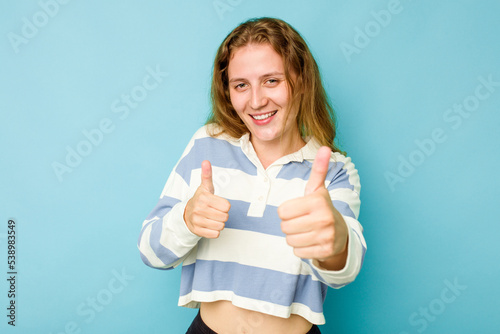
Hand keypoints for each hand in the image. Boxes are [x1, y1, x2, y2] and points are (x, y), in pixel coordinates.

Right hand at [184, 160, 230, 237]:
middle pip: (225, 217)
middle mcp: (199, 209)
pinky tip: (209, 225)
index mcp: (203, 198)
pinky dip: (214, 231)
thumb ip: (207, 175)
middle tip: (215, 211)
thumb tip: (206, 161)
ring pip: (221, 226)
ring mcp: (197, 221)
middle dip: (222, 215)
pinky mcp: (197, 231)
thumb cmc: (200, 200)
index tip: (218, 204)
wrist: (186, 215)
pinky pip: (215, 234)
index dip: (225, 206)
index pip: (227, 206)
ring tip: (212, 218)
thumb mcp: (204, 187)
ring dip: (219, 223)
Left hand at [278, 147, 347, 268]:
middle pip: (284, 227)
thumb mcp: (318, 189)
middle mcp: (324, 219)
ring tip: (306, 231)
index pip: (282, 211)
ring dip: (294, 237)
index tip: (299, 210)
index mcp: (318, 201)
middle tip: (303, 221)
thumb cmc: (322, 208)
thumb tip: (325, 147)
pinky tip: (311, 241)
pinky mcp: (325, 251)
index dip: (287, 211)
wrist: (341, 233)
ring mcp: (326, 237)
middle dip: (290, 225)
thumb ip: (319, 169)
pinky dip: (301, 249)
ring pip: (290, 240)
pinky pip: (298, 252)